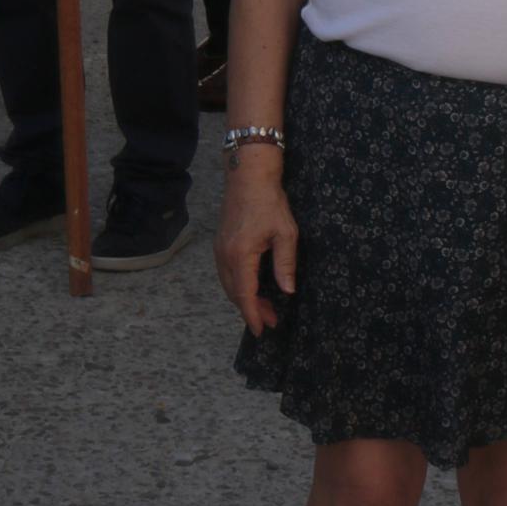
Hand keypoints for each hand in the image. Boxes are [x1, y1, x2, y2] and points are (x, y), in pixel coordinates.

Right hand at [213, 155, 297, 333]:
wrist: (249, 175)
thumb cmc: (269, 201)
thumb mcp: (285, 233)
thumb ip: (285, 264)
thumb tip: (287, 291)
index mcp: (241, 255)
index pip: (245, 294)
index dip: (253, 315)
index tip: (262, 330)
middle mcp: (225, 255)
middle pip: (234, 293)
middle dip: (251, 310)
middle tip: (271, 320)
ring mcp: (219, 249)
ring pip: (228, 284)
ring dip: (244, 298)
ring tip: (264, 307)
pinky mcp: (220, 243)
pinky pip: (226, 273)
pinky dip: (238, 285)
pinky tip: (252, 286)